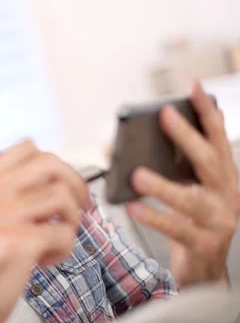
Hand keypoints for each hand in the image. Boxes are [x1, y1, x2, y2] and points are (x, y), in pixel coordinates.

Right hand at [0, 139, 91, 322]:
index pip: (28, 148)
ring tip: (56, 238)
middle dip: (76, 184)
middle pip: (50, 164)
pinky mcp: (18, 243)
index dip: (56, 164)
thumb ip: (13, 191)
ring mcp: (4, 217)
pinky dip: (65, 249)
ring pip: (62, 198)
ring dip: (71, 222)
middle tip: (80, 206)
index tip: (64, 184)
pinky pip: (65, 234)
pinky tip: (45, 259)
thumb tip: (58, 178)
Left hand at [127, 81, 239, 288]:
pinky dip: (154, 216)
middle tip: (166, 116)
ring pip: (191, 199)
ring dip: (164, 185)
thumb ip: (175, 168)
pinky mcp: (203, 244)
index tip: (194, 88)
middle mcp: (226, 195)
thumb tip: (136, 146)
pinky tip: (133, 207)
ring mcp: (218, 221)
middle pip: (208, 161)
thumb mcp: (189, 191)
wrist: (204, 272)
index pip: (217, 139)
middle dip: (186, 136)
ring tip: (138, 175)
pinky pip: (176, 228)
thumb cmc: (191, 223)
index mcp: (223, 177)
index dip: (207, 113)